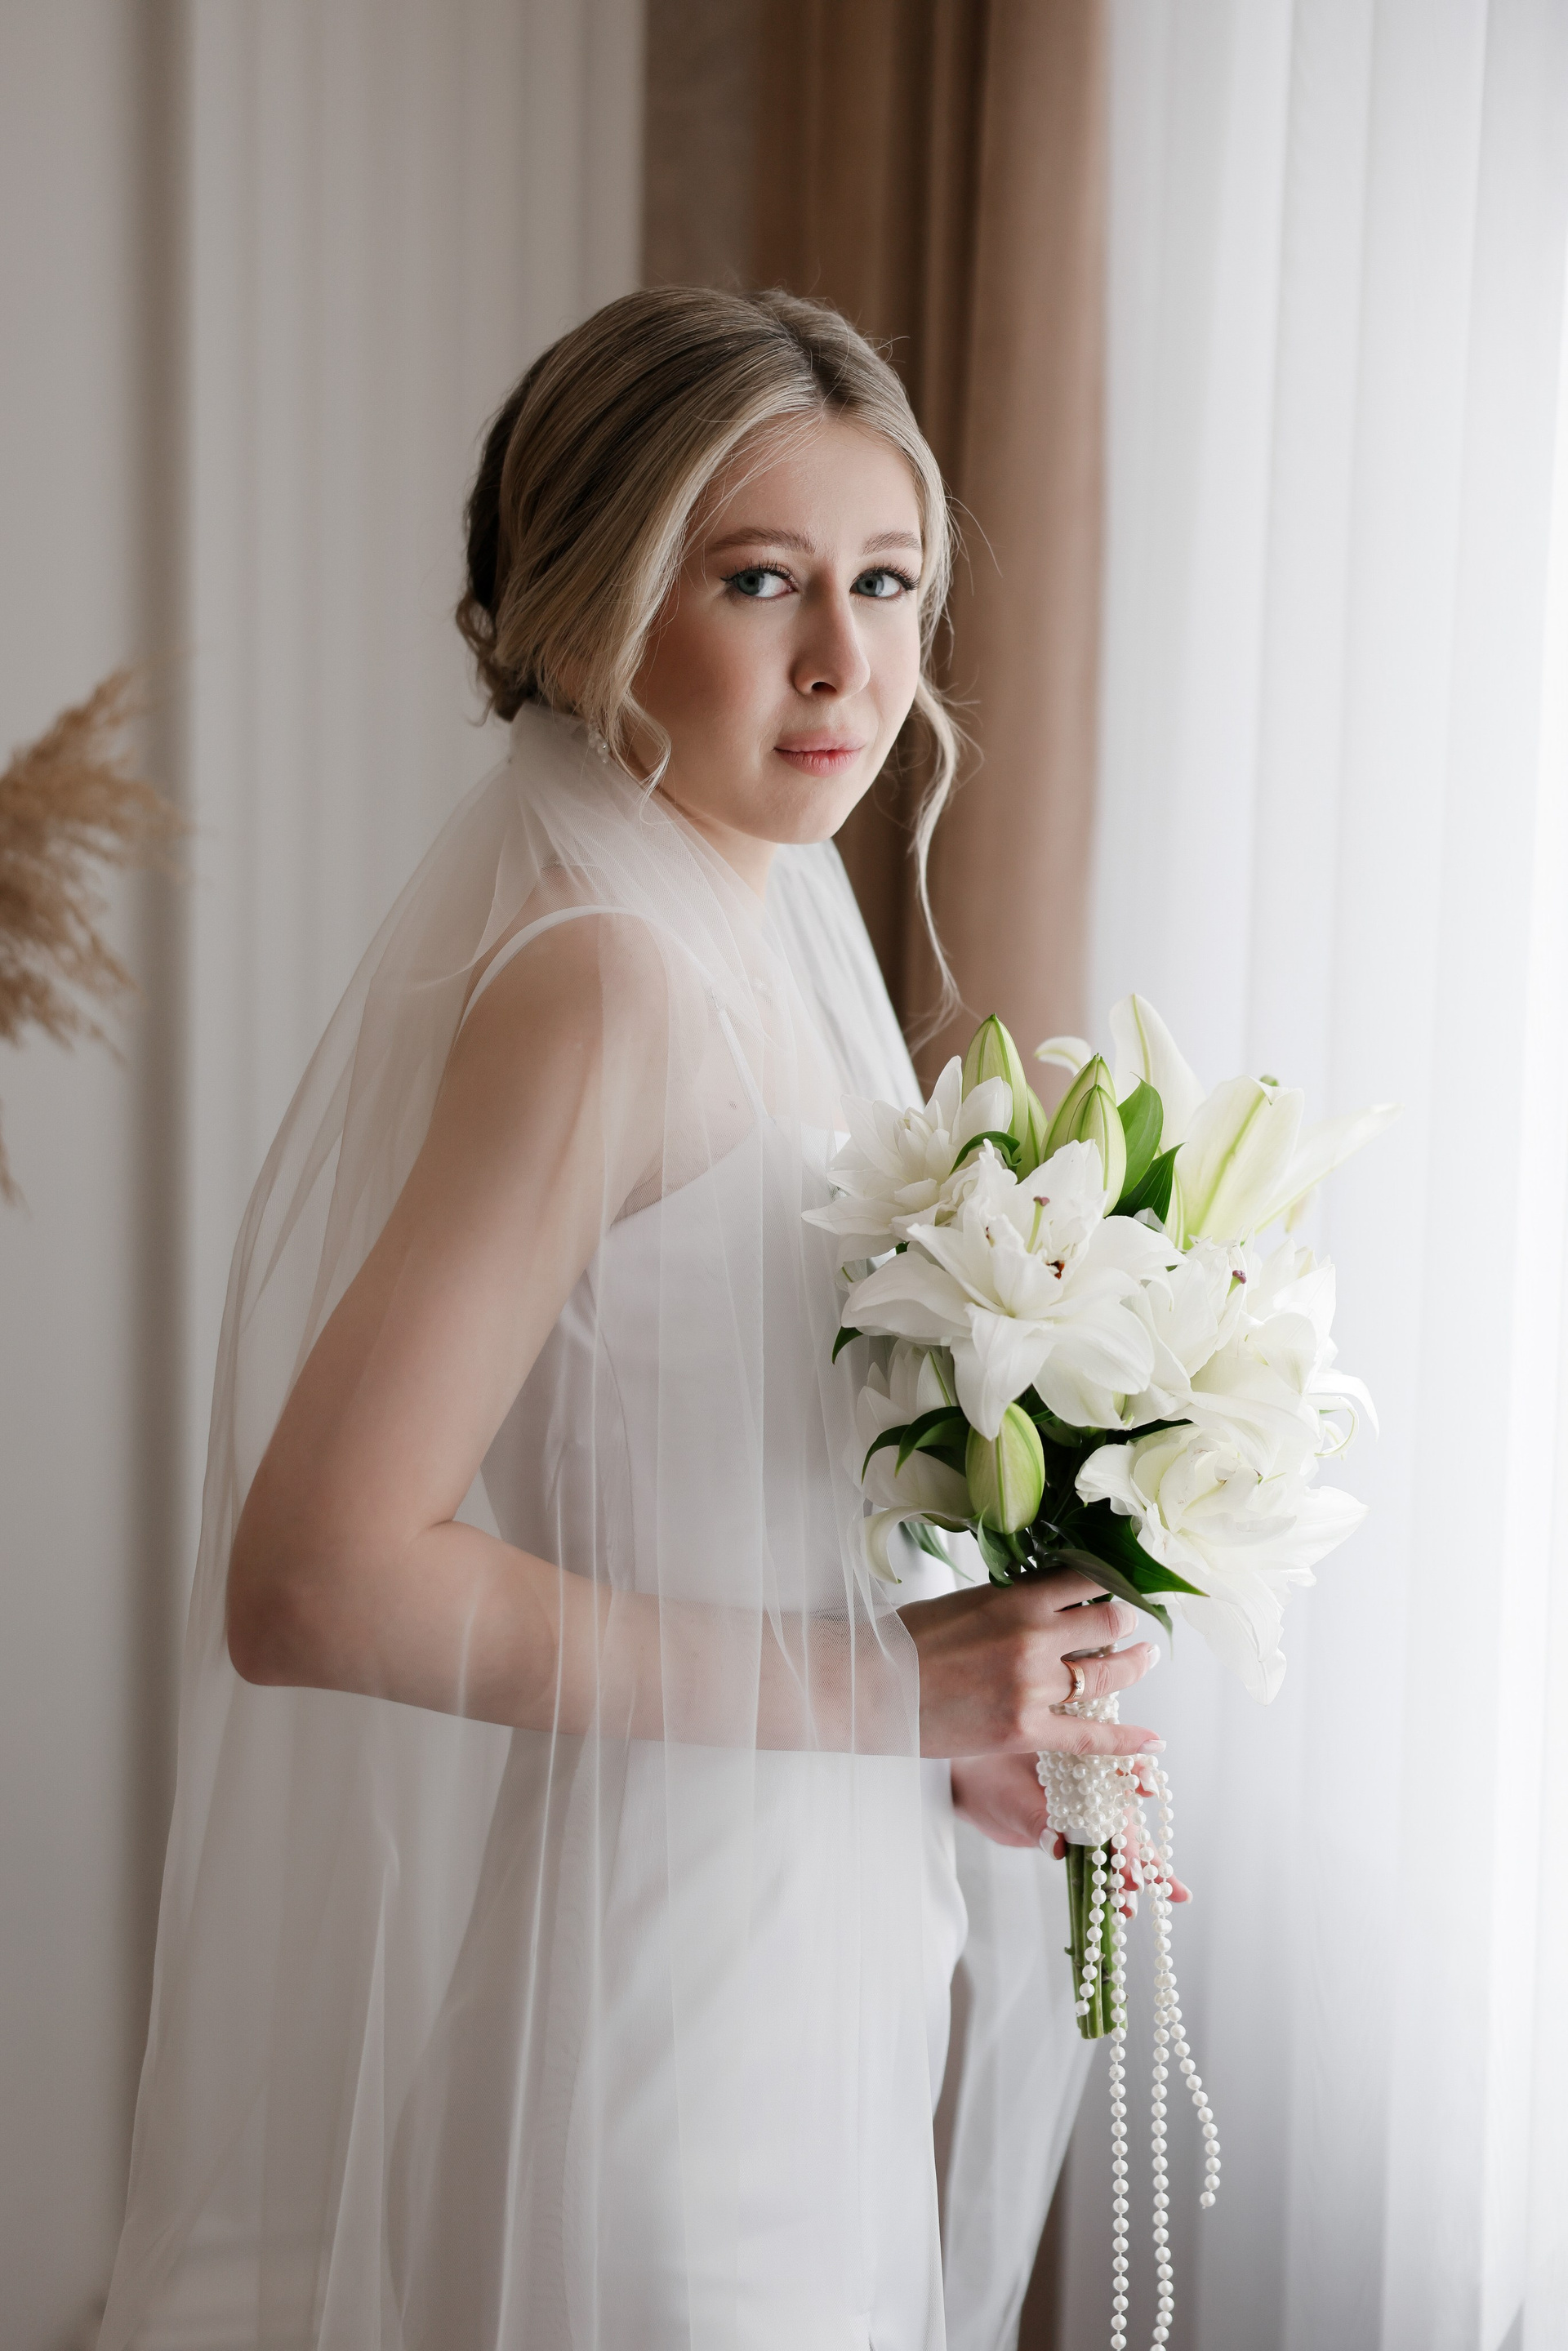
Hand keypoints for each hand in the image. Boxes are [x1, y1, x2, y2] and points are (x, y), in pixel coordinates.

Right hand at [900, 1564, 1163, 1759]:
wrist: (870, 1688)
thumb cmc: (907, 1641)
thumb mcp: (965, 1601)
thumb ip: (1012, 1600)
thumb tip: (1051, 1595)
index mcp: (1015, 1598)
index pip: (1085, 1578)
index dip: (1111, 1579)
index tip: (1123, 1580)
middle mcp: (1033, 1638)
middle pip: (1108, 1621)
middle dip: (1126, 1620)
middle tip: (1133, 1621)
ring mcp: (1032, 1687)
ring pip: (1108, 1674)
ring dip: (1135, 1664)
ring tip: (1146, 1657)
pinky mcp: (1025, 1731)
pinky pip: (1091, 1738)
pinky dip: (1127, 1741)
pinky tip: (1153, 1742)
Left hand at [949, 1751, 1192, 1904]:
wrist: (965, 1787)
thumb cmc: (985, 1776)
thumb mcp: (1007, 1796)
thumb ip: (1033, 1818)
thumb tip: (1057, 1845)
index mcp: (1079, 1758)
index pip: (1116, 1767)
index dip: (1136, 1777)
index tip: (1146, 1791)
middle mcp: (1089, 1785)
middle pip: (1124, 1816)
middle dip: (1137, 1848)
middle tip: (1140, 1878)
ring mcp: (1085, 1813)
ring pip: (1120, 1842)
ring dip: (1139, 1869)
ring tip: (1159, 1897)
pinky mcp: (1075, 1837)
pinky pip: (1101, 1859)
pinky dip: (1115, 1881)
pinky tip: (1130, 1906)